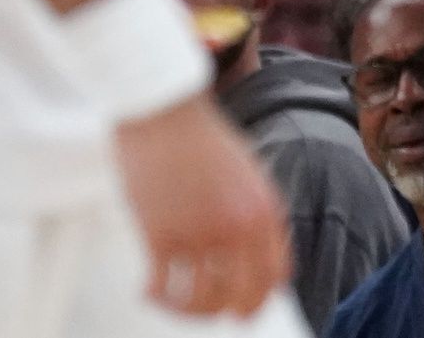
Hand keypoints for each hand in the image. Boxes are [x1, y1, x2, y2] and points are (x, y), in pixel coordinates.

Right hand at [116, 95, 291, 317]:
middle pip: (243, 297)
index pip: (276, 276)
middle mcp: (239, 227)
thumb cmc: (203, 139)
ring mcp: (201, 233)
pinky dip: (155, 296)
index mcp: (266, 210)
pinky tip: (147, 289)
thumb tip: (250, 256)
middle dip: (227, 312)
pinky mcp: (162, 235)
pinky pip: (163, 288)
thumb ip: (253, 213)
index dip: (260, 297)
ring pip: (201, 301)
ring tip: (171, 298)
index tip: (242, 305)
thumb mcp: (247, 174)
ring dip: (185, 309)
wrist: (165, 110)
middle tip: (208, 311)